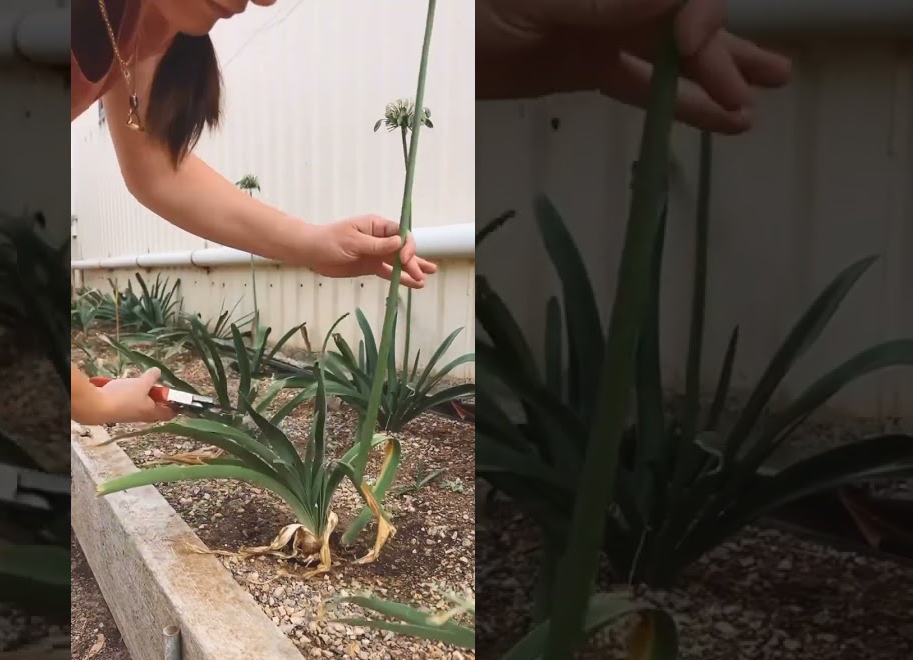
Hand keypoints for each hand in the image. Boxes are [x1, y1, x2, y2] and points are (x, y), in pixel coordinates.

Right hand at [94, 368, 176, 423]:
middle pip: (154, 407)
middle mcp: (142, 416)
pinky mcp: (118, 409)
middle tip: (155, 384)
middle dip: (156, 395)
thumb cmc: (123, 397)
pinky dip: (127, 392)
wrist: (96, 406)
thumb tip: (158, 372)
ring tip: (137, 381)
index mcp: (152, 413)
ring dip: (140, 392)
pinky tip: (122, 384)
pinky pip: (127, 400)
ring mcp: (129, 414)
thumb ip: (151, 378)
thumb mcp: (141, 384)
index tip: (177, 395)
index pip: (169, 413)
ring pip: (140, 403)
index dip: (175, 405)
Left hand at [305, 216, 438, 288]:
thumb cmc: (329, 241)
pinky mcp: (371, 267)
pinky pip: (389, 273)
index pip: (400, 234)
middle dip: (413, 262)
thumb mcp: (353, 241)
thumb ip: (376, 245)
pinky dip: (400, 278)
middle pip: (402, 249)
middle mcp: (380, 239)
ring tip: (424, 280)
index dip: (407, 246)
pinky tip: (413, 284)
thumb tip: (399, 242)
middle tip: (420, 275)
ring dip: (411, 270)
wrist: (312, 252)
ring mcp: (376, 254)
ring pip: (398, 262)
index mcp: (377, 226)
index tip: (404, 259)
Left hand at [477, 0, 791, 133]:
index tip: (698, 47)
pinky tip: (716, 119)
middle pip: (683, 20)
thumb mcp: (538, 2)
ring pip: (671, 53)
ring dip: (715, 75)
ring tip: (760, 98)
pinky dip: (676, 102)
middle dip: (723, 50)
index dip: (702, 15)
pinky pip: (639, 83)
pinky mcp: (584, 66)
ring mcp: (601, 30)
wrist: (426, 43)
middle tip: (761, 83)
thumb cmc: (468, 9)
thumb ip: (605, 1)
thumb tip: (677, 0)